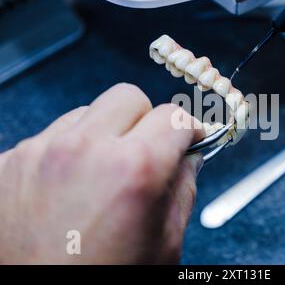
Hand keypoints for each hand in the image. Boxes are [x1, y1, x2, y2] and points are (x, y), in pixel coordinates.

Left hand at [0, 83, 203, 263]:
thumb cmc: (104, 281)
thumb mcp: (165, 243)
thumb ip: (184, 189)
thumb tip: (188, 157)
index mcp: (133, 170)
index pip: (174, 115)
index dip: (188, 128)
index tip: (187, 137)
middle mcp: (84, 150)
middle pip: (129, 97)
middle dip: (146, 120)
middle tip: (147, 150)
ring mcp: (40, 152)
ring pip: (89, 112)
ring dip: (105, 134)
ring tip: (103, 173)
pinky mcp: (10, 162)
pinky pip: (54, 135)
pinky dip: (70, 150)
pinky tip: (71, 185)